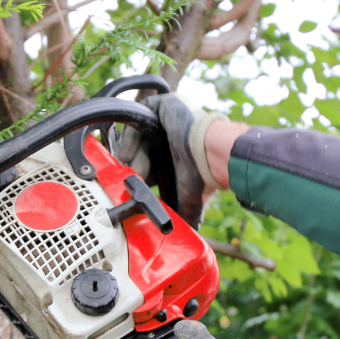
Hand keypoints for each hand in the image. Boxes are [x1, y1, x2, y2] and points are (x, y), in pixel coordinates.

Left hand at [115, 94, 227, 228]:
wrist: (209, 154)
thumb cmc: (202, 176)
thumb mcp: (187, 198)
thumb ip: (183, 212)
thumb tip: (185, 233)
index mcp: (173, 155)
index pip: (147, 162)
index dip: (137, 171)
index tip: (131, 183)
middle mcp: (169, 137)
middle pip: (139, 148)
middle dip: (133, 164)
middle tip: (132, 176)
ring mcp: (165, 120)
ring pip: (136, 134)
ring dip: (130, 152)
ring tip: (131, 165)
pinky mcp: (161, 105)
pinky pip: (137, 116)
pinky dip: (131, 135)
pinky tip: (129, 151)